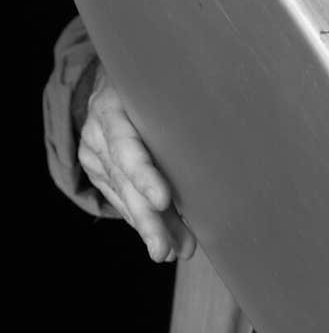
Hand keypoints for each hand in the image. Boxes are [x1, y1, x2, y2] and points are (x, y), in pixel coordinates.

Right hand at [77, 63, 195, 263]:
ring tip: (170, 251)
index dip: (144, 174)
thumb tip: (230, 152)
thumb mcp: (164, 89)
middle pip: (124, 180)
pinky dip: (143, 220)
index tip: (163, 200)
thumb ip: (184, 116)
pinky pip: (120, 199)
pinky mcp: (96, 168)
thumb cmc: (156, 85)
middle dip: (147, 218)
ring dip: (150, 226)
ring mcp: (93, 151)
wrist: (115, 81)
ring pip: (122, 196)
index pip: (126, 144)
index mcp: (114, 104)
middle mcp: (98, 130)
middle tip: (166, 248)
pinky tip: (162, 241)